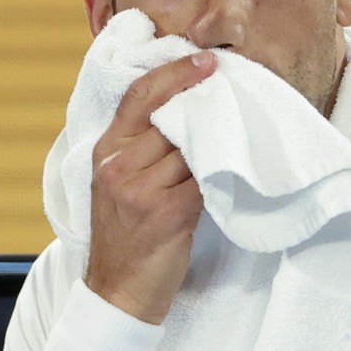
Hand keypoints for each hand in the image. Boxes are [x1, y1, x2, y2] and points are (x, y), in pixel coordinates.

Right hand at [83, 51, 215, 323]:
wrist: (117, 291)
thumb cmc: (127, 236)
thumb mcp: (120, 183)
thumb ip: (142, 148)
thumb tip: (187, 110)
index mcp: (105, 151)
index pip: (140, 95)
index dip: (175, 72)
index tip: (207, 59)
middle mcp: (118, 165)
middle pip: (171, 117)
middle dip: (207, 102)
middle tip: (238, 85)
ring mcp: (139, 189)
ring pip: (192, 147)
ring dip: (220, 138)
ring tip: (244, 127)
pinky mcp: (165, 214)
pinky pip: (202, 180)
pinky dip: (222, 172)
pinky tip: (236, 167)